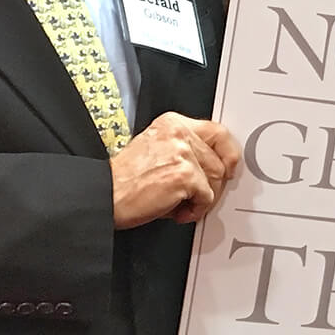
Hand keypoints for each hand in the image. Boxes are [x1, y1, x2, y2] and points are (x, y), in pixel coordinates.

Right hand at [109, 113, 240, 228]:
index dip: (228, 153)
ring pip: (215, 180)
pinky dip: (194, 211)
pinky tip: (175, 211)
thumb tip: (214, 165)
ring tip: (178, 204)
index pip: (217, 131)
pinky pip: (206, 198)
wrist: (104, 195)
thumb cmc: (124, 181)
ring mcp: (183, 153)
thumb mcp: (155, 150)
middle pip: (219, 161)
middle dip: (211, 186)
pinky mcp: (184, 175)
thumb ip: (183, 149)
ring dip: (201, 199)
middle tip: (193, 198)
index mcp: (172, 124)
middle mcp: (179, 134)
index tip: (230, 167)